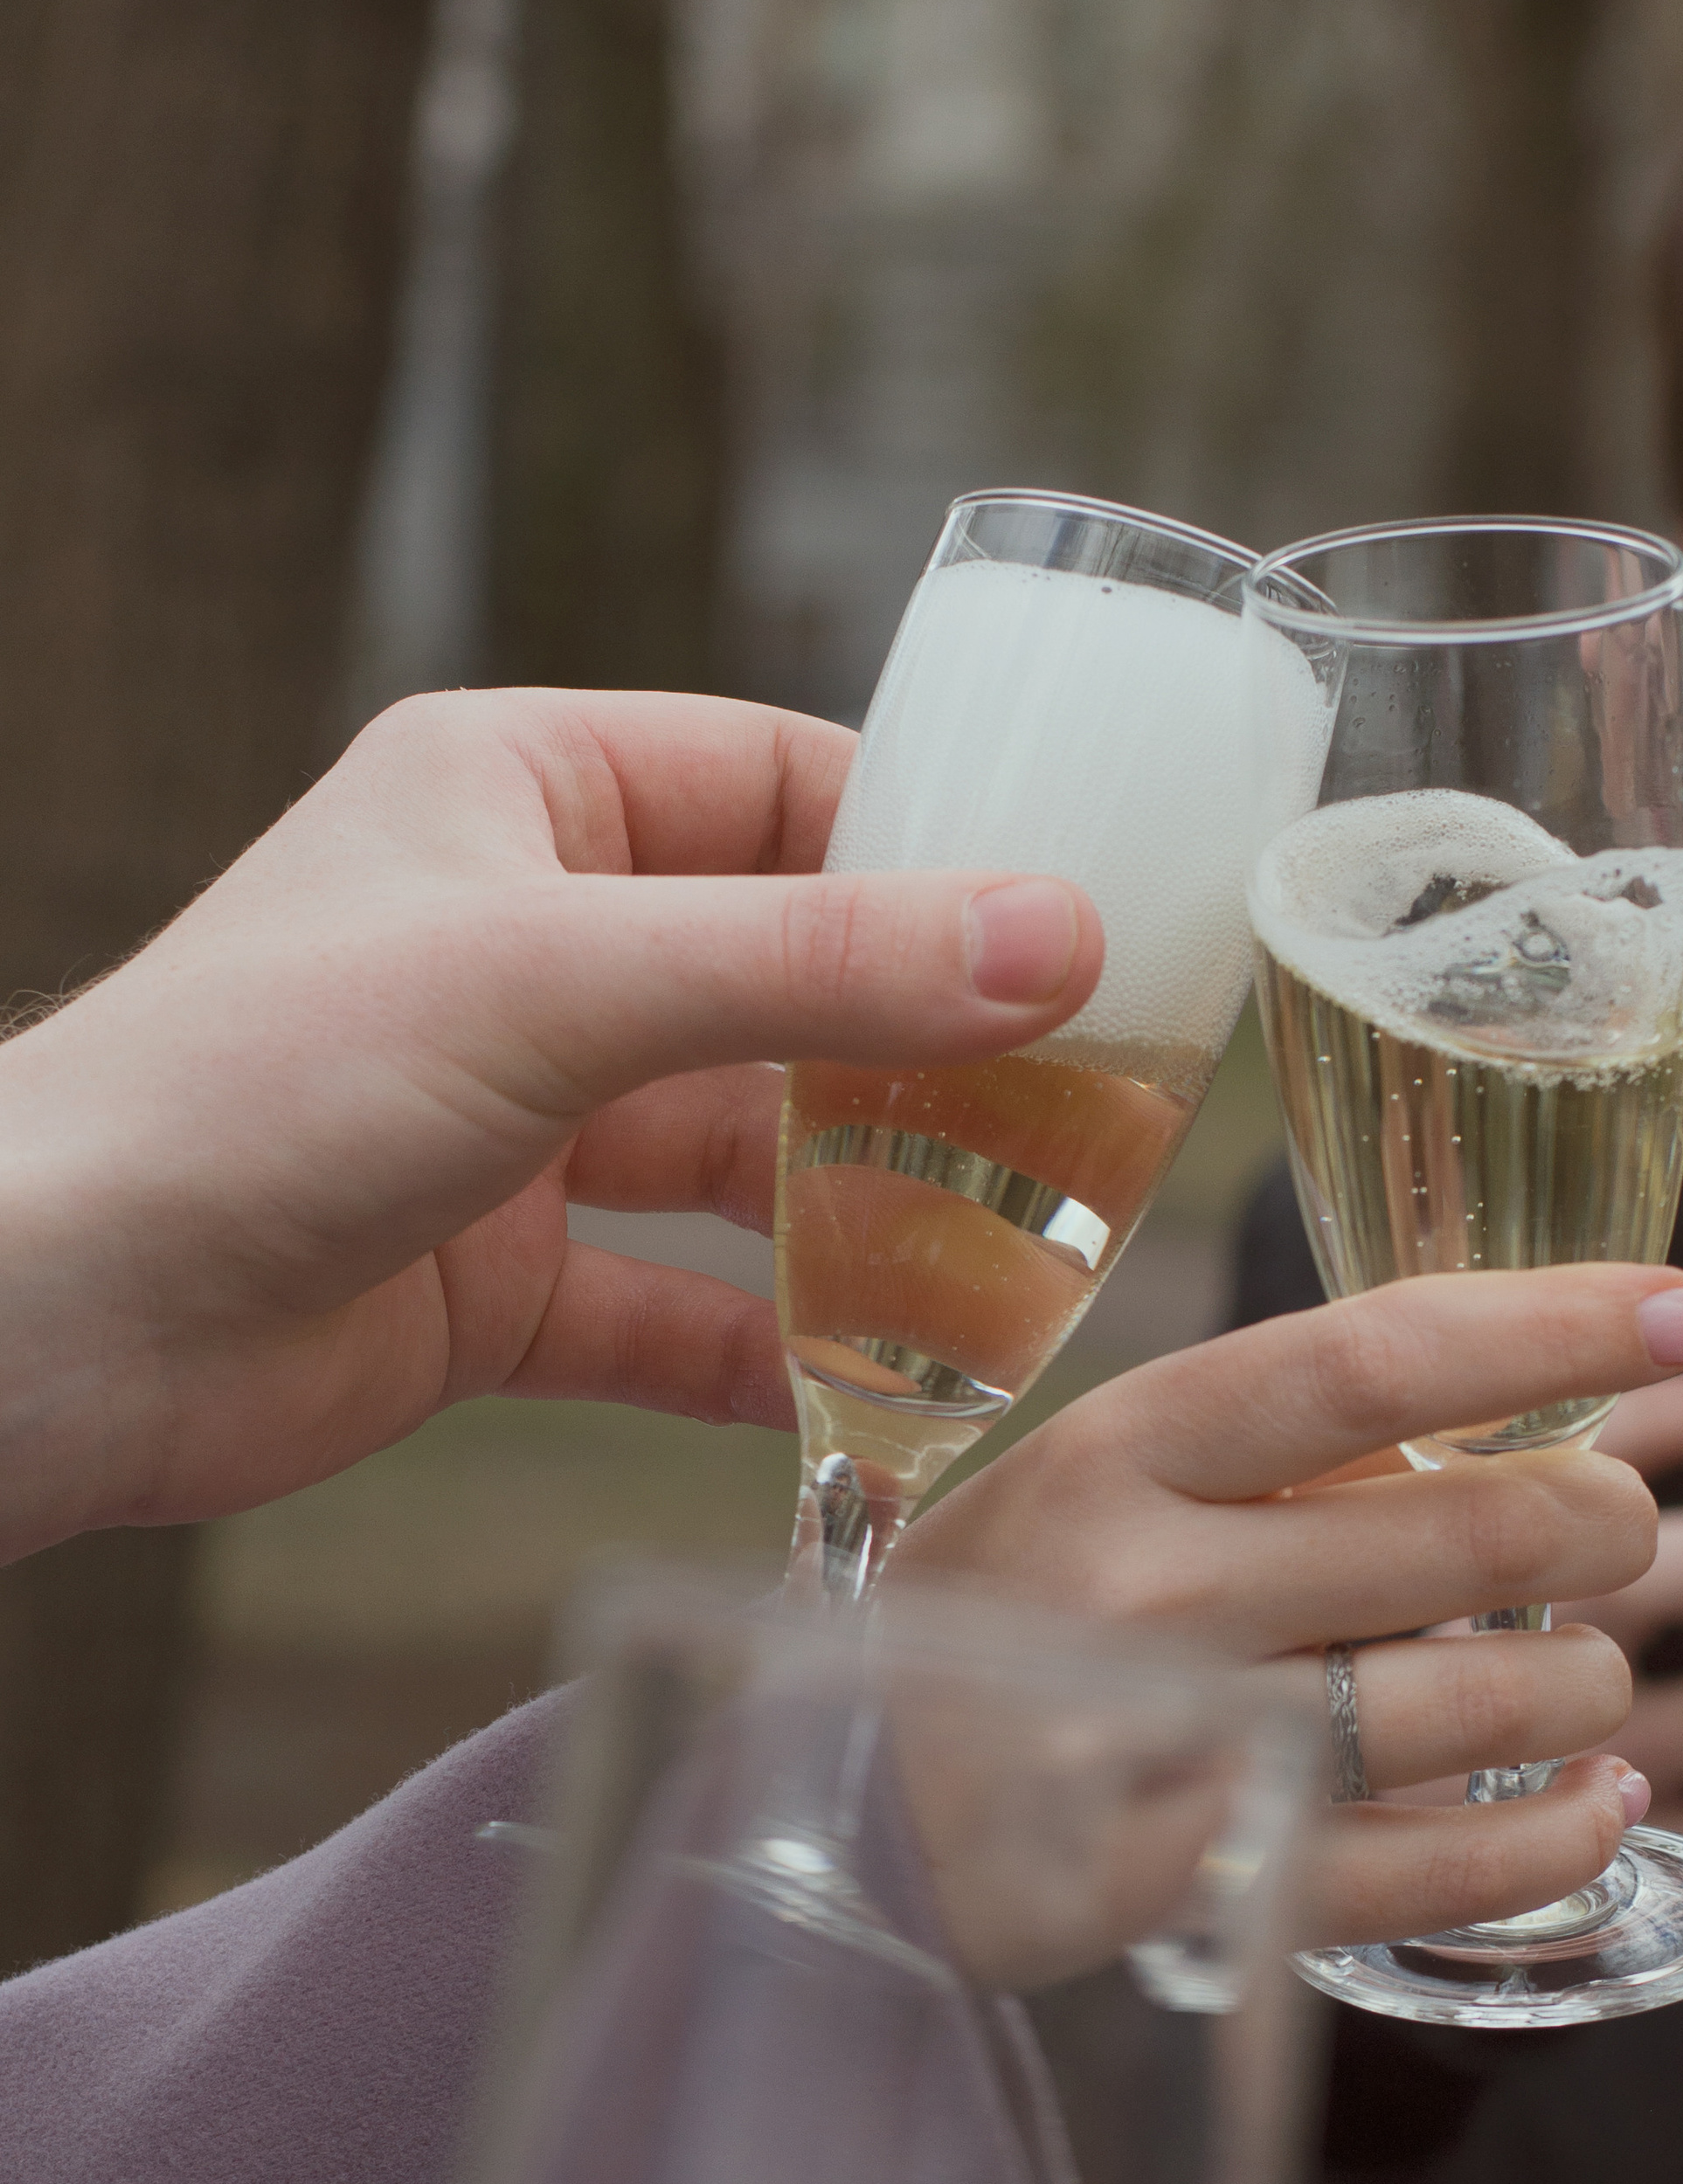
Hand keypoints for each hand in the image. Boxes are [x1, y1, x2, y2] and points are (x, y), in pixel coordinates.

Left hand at [0, 688, 1104, 1559]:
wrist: (68, 1321)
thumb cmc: (256, 1086)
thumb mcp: (559, 985)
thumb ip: (813, 968)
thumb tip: (1048, 939)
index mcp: (523, 799)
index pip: (779, 785)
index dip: (931, 848)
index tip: (1076, 927)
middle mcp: (530, 947)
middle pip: (787, 985)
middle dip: (923, 1062)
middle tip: (1080, 1122)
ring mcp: (519, 1124)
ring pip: (743, 1161)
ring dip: (863, 1220)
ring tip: (1010, 1271)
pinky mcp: (498, 1281)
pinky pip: (673, 1311)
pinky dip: (766, 1352)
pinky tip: (871, 1398)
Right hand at [900, 1265, 1682, 1948]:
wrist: (825, 1827)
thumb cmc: (992, 1633)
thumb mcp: (1089, 1488)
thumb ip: (1272, 1454)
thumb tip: (1507, 1408)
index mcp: (1122, 1447)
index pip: (1374, 1358)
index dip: (1551, 1326)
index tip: (1677, 1303)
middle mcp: (1153, 1584)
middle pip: (1476, 1531)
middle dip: (1604, 1525)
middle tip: (1615, 1531)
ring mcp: (1180, 1744)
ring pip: (1489, 1699)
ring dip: (1589, 1686)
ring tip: (1580, 1685)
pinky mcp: (1209, 1892)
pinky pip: (1444, 1863)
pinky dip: (1558, 1832)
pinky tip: (1595, 1805)